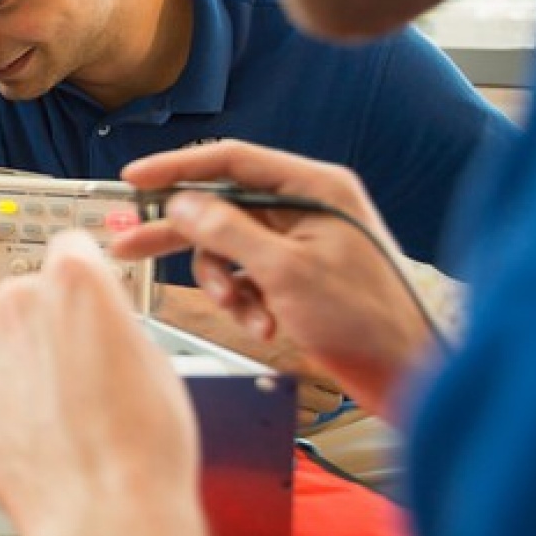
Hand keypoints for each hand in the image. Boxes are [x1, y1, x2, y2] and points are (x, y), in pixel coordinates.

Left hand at [0, 233, 200, 535]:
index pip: (70, 245)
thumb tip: (98, 321)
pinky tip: (36, 432)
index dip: (83, 274)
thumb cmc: (142, 446)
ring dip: (22, 363)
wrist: (103, 515)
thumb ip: (112, 321)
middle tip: (82, 369)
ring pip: (1, 341)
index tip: (84, 289)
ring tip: (61, 411)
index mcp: (74, 281)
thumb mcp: (155, 359)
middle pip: (29, 294)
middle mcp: (18, 302)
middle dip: (49, 322)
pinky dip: (0, 401)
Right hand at [115, 141, 431, 416]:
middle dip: (181, 233)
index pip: (232, 161)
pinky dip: (246, 302)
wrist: (406, 373)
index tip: (135, 180)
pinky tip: (264, 325)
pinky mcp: (296, 276)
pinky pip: (247, 277)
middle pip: (222, 206)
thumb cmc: (365, 317)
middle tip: (129, 244)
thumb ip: (228, 231)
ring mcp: (301, 243)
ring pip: (229, 248)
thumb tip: (182, 204)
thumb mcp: (286, 271)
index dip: (178, 168)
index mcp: (314, 187)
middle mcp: (306, 207)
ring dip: (223, 284)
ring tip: (239, 311)